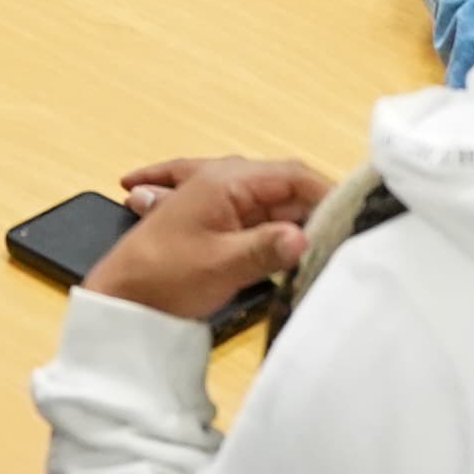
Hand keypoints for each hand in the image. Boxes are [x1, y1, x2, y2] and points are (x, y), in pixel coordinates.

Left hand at [91, 156, 332, 320]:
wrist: (121, 298)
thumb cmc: (162, 275)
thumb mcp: (221, 264)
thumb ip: (266, 249)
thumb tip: (305, 237)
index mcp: (228, 179)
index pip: (293, 175)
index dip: (327, 195)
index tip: (352, 221)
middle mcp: (226, 180)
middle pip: (287, 189)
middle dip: (313, 215)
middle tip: (341, 245)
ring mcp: (221, 200)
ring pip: (273, 205)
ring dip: (293, 227)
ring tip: (321, 253)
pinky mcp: (217, 221)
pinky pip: (256, 219)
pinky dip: (274, 235)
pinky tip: (291, 254)